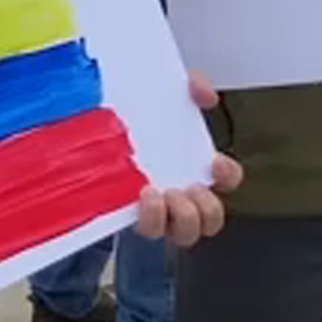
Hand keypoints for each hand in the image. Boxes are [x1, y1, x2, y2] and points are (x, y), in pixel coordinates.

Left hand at [133, 71, 242, 247]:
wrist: (93, 133)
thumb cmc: (139, 119)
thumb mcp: (166, 95)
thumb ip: (191, 86)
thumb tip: (204, 94)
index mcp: (195, 166)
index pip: (228, 178)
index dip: (228, 175)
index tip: (214, 162)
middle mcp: (183, 195)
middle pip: (211, 220)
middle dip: (202, 207)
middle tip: (181, 189)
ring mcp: (160, 211)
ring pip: (184, 235)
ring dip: (178, 218)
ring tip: (158, 194)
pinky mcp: (133, 217)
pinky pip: (149, 229)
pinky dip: (149, 217)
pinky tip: (138, 195)